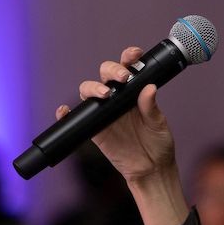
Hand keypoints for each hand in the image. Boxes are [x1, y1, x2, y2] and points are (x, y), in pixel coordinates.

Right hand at [56, 46, 176, 183]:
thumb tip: (149, 87)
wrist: (150, 169)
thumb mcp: (158, 124)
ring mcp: (104, 112)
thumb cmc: (158, 144)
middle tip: (122, 77)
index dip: (128, 57)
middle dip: (111, 70)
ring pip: (89, 91)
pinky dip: (66, 114)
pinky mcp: (94, 129)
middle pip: (105, 75)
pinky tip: (65, 110)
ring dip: (92, 87)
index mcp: (134, 92)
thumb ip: (151, 107)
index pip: (128, 68)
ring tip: (104, 94)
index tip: (134, 54)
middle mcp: (117, 98)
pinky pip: (76, 119)